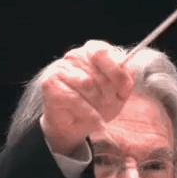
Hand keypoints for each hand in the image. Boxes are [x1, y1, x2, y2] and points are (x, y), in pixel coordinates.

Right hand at [40, 40, 133, 155]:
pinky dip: (88, 113)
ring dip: (97, 103)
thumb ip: (125, 80)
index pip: (104, 52)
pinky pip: (75, 98)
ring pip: (87, 84)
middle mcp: (75, 55)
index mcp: (93, 51)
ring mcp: (61, 68)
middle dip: (109, 93)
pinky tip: (94, 120)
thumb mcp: (118, 93)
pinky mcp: (50, 84)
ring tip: (98, 111)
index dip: (116, 73)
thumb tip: (125, 77)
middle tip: (109, 104)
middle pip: (98, 71)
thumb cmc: (97, 105)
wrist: (74, 126)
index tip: (124, 90)